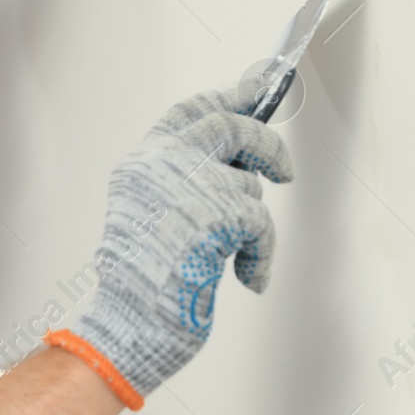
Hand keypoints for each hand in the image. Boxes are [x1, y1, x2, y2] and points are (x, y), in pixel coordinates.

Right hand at [64, 84, 293, 399]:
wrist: (131, 323)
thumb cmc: (141, 284)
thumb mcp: (151, 217)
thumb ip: (185, 183)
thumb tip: (240, 164)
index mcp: (142, 164)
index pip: (189, 112)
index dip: (228, 97)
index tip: (257, 91)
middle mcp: (162, 165)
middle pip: (230, 126)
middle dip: (265, 146)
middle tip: (283, 170)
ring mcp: (190, 186)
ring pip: (249, 187)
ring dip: (251, 226)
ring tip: (228, 257)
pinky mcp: (218, 215)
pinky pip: (261, 225)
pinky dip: (260, 256)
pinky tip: (247, 277)